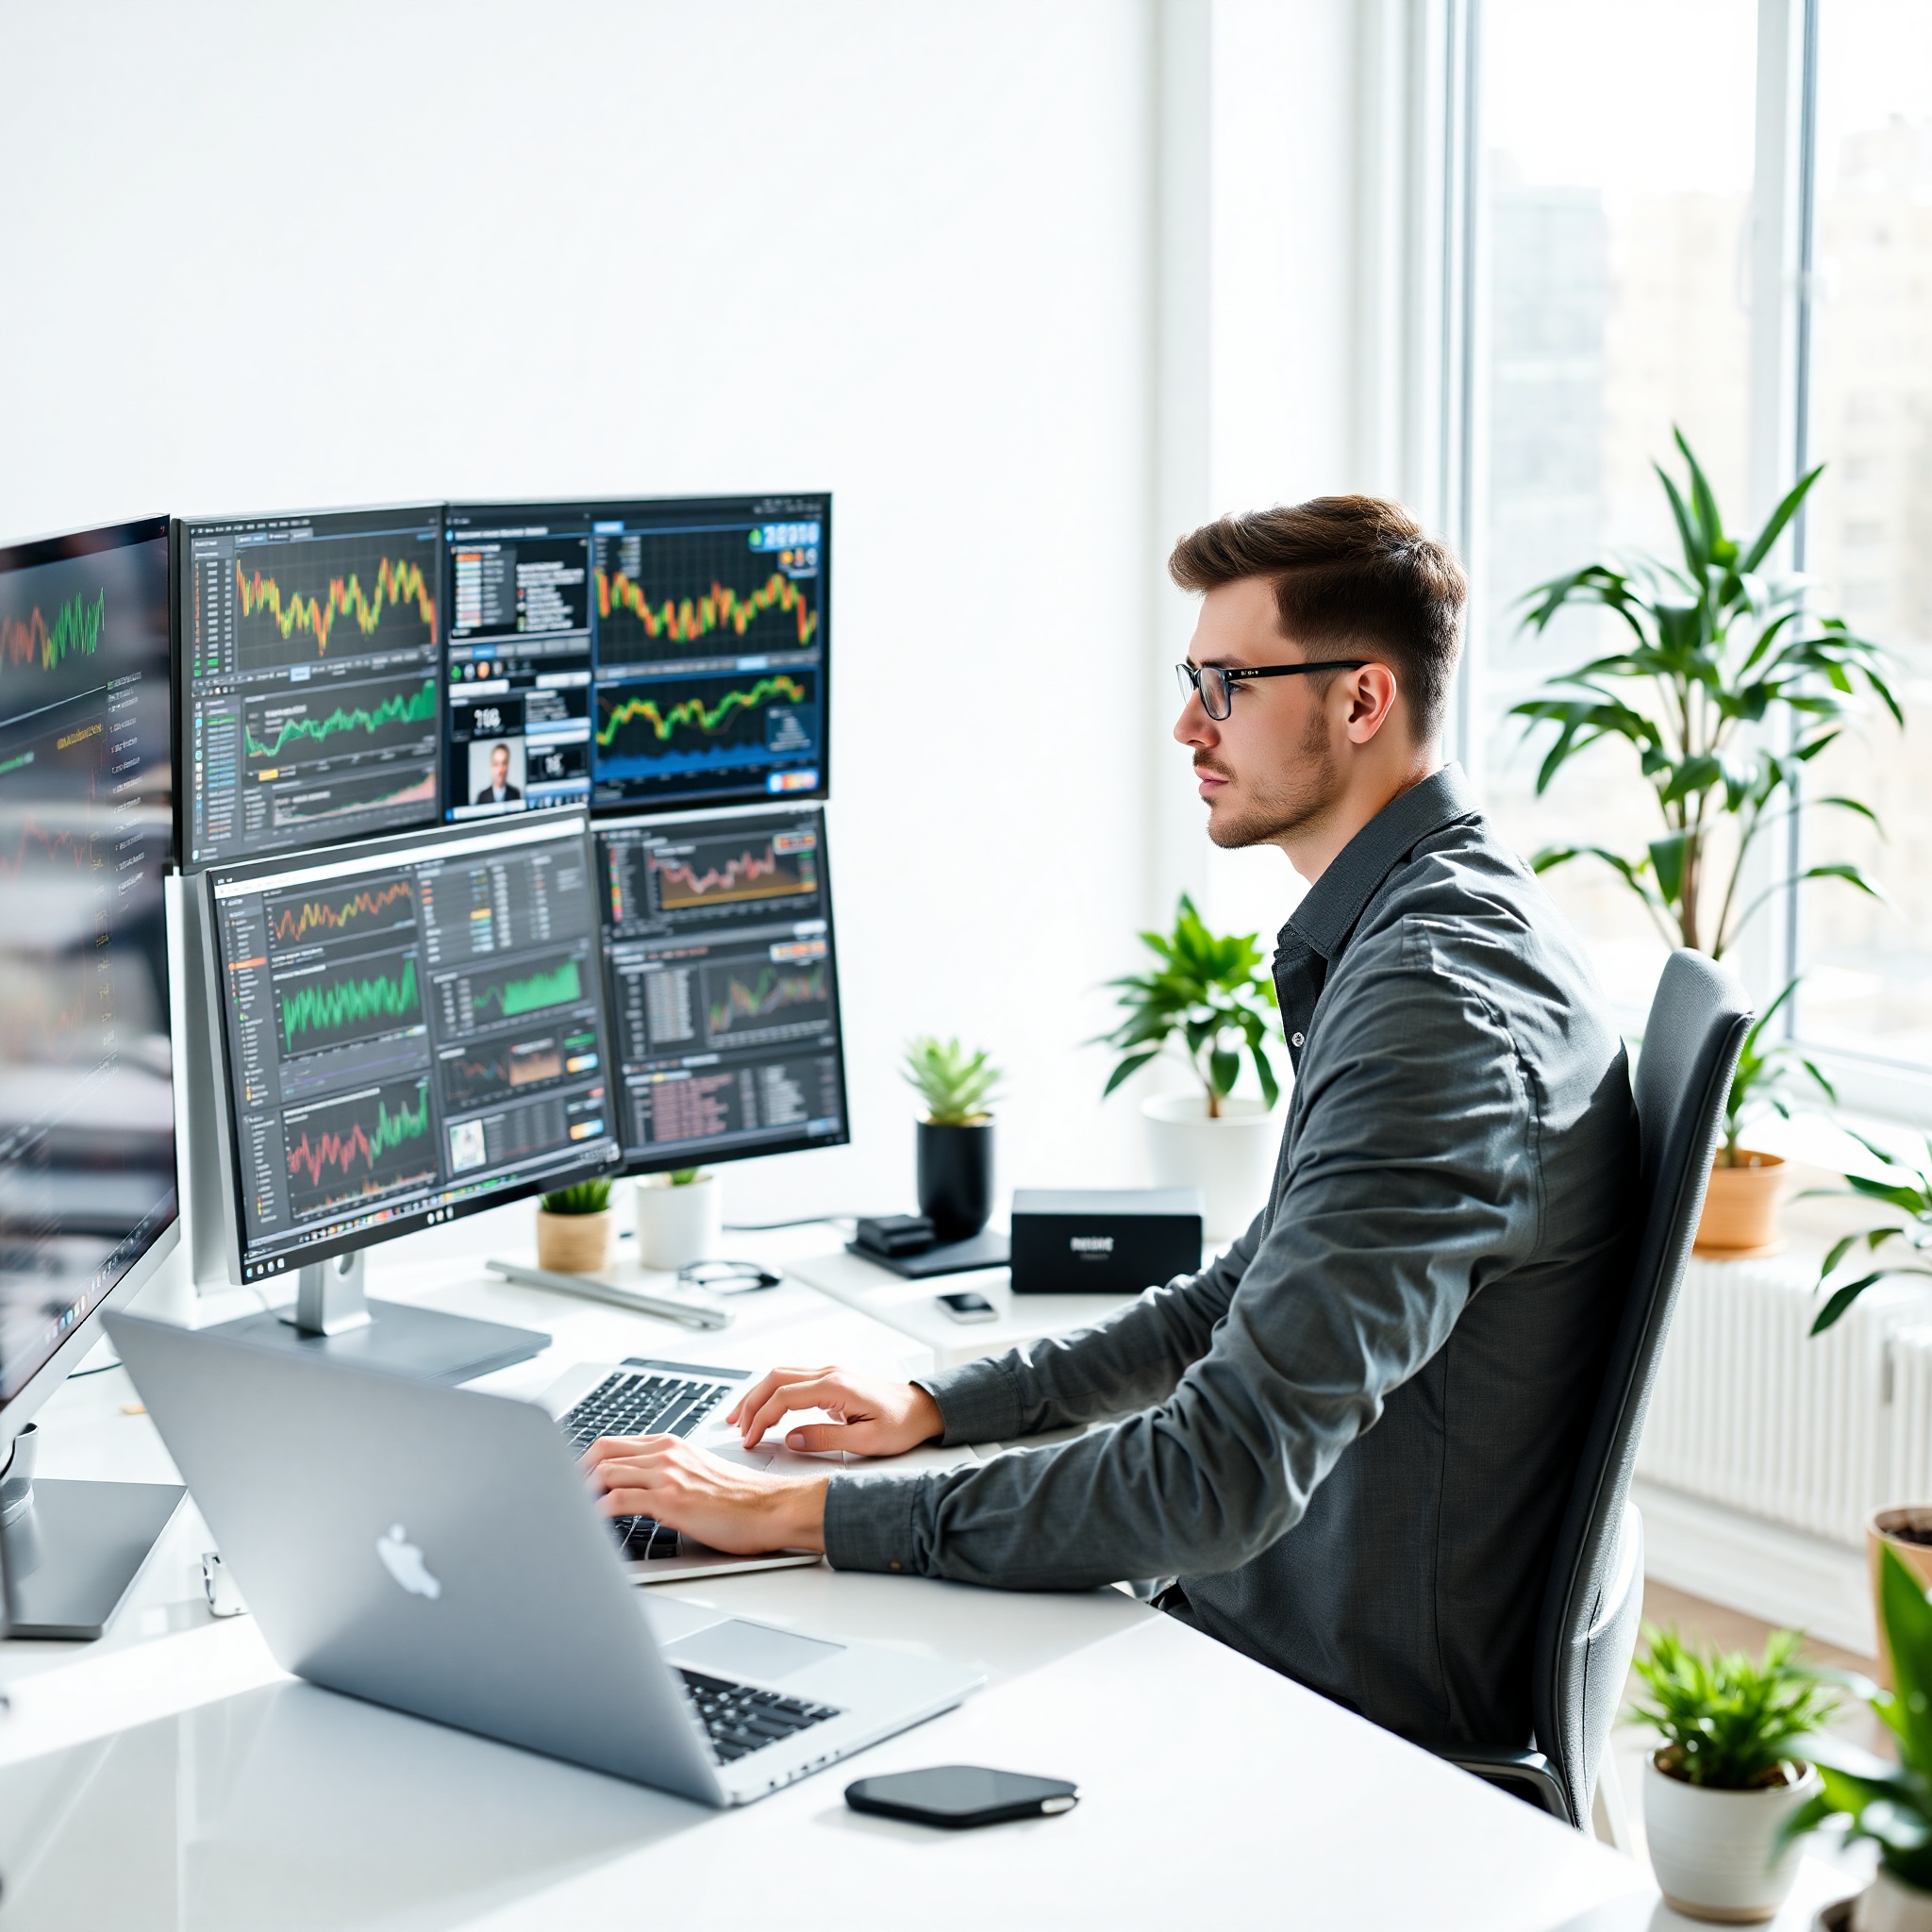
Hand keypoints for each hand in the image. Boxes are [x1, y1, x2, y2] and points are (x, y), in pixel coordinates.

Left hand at [581, 1435, 828, 1554]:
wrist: (773, 1507)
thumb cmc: (743, 1498)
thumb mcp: (700, 1473)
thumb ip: (669, 1475)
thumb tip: (642, 1494)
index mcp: (671, 1445)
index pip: (615, 1443)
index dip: (587, 1461)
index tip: (574, 1480)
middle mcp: (665, 1453)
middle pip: (601, 1451)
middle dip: (575, 1472)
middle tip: (563, 1495)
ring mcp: (666, 1474)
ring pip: (604, 1472)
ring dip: (580, 1492)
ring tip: (569, 1512)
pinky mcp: (669, 1499)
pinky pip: (616, 1500)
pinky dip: (596, 1512)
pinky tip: (589, 1525)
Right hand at [726, 1365, 942, 1456]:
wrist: (922, 1410)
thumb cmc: (901, 1424)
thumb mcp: (867, 1441)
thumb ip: (827, 1438)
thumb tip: (791, 1439)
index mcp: (836, 1386)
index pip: (784, 1397)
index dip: (761, 1418)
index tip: (749, 1439)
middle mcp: (829, 1373)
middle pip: (775, 1379)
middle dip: (751, 1403)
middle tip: (736, 1428)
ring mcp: (829, 1374)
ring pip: (781, 1375)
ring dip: (757, 1395)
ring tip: (739, 1418)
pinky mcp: (830, 1381)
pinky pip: (792, 1380)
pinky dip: (772, 1393)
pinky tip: (764, 1409)